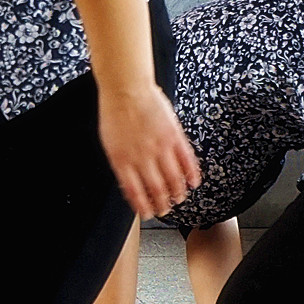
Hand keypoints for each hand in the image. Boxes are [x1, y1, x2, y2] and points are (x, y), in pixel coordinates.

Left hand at [98, 86, 199, 220]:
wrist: (126, 89)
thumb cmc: (115, 113)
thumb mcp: (110, 142)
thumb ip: (121, 162)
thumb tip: (128, 180)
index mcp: (122, 161)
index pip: (134, 192)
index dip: (142, 206)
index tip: (147, 214)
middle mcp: (142, 158)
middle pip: (156, 189)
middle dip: (162, 204)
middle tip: (165, 211)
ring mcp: (160, 148)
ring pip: (173, 179)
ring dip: (178, 193)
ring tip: (179, 199)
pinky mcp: (174, 137)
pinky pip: (187, 161)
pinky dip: (192, 175)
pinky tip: (194, 182)